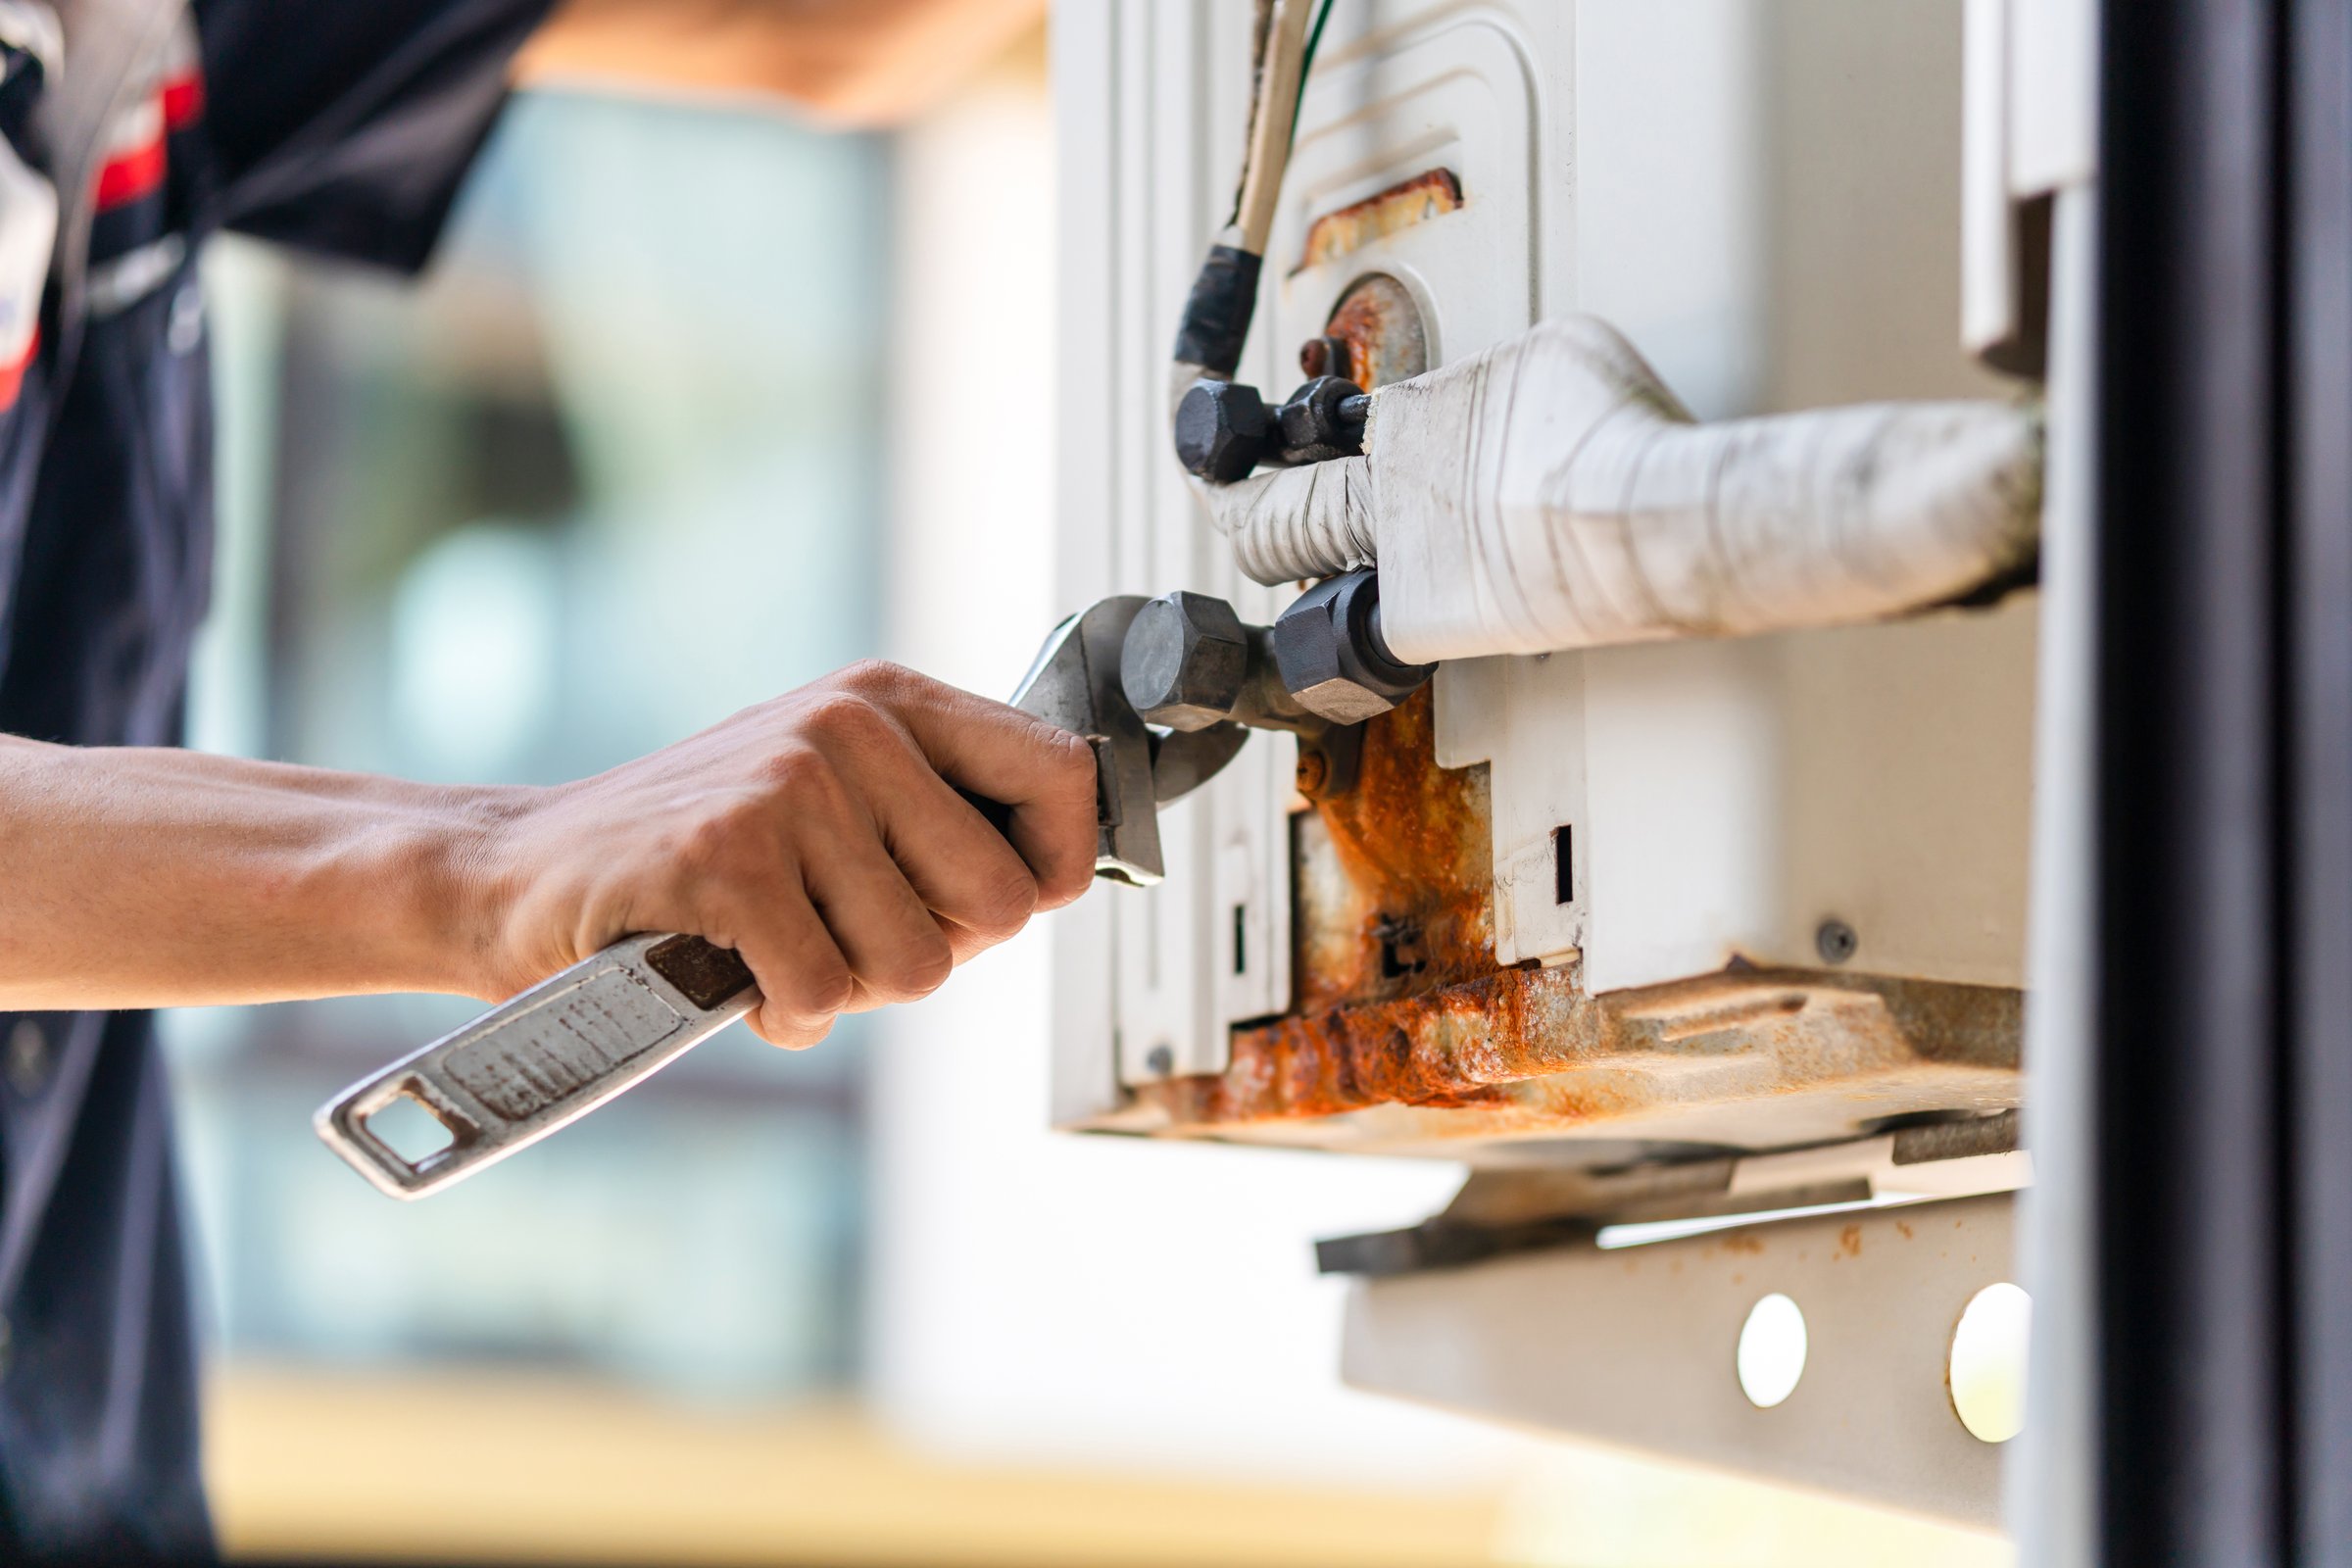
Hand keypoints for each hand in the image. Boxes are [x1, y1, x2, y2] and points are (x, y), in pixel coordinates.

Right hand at [469, 660, 1096, 1045]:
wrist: (518, 871)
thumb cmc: (695, 855)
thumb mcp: (831, 799)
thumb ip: (937, 823)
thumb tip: (1058, 880)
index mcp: (890, 700)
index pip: (1064, 775)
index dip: (1054, 869)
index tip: (993, 907)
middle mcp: (851, 727)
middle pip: (1002, 902)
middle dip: (933, 953)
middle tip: (846, 938)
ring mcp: (789, 788)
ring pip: (917, 965)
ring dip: (847, 989)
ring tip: (776, 948)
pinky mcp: (729, 859)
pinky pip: (828, 995)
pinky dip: (783, 1015)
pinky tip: (734, 977)